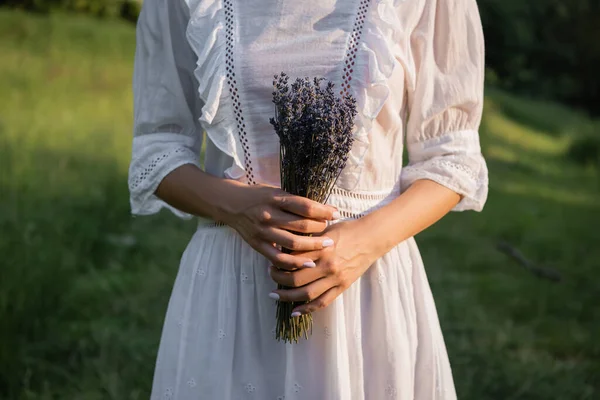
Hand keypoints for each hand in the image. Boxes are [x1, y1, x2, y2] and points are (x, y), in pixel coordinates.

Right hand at [220, 183, 339, 269]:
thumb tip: (324, 209)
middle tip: (330, 232)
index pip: (304, 206)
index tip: (336, 214)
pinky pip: (278, 258)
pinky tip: (308, 263)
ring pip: (293, 244)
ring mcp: (262, 231)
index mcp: (275, 198)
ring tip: (325, 246)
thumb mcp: (276, 191)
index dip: (323, 211)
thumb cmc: (258, 196)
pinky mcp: (258, 245)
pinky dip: (295, 263)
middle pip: (301, 225)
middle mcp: (268, 215)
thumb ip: (296, 201)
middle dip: (320, 229)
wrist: (231, 204)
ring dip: (313, 247)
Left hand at [268, 220, 380, 314]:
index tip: (271, 261)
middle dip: (279, 279)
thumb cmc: (346, 230)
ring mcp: (335, 278)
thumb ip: (308, 240)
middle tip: (270, 275)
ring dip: (288, 296)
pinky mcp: (342, 286)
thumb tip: (285, 246)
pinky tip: (294, 312)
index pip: (293, 259)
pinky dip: (307, 309)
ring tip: (275, 295)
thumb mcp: (325, 230)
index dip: (279, 261)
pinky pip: (322, 302)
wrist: (371, 238)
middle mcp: (327, 265)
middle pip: (296, 278)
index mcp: (321, 248)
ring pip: (306, 293)